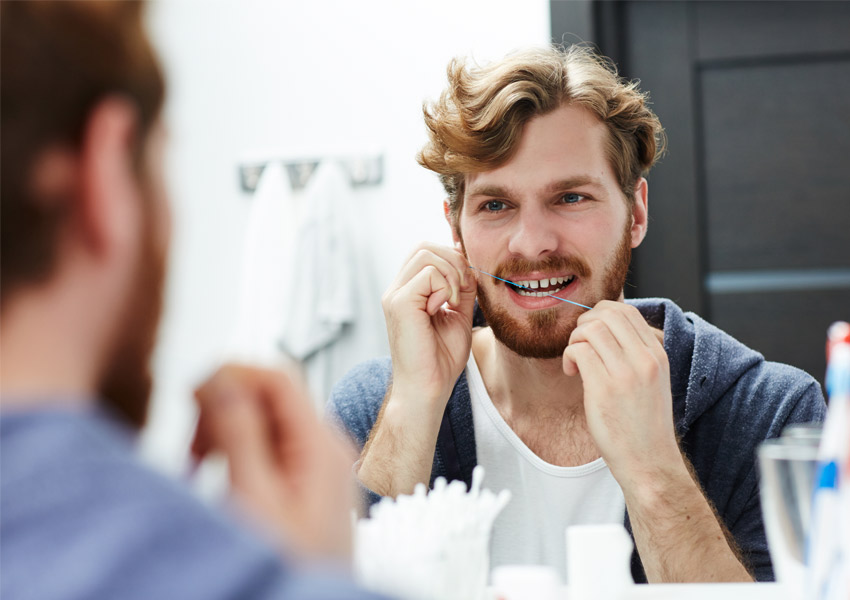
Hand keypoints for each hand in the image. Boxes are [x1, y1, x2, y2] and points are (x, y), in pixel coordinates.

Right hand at [191, 364, 355, 559]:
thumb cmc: (290, 566)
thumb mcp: (253, 497)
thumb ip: (238, 432)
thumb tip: (219, 377)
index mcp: (321, 443)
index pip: (277, 375)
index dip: (231, 374)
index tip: (192, 397)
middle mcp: (325, 447)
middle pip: (267, 395)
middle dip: (222, 410)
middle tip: (195, 450)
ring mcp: (316, 464)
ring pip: (262, 420)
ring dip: (224, 433)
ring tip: (201, 469)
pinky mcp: (303, 483)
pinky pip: (265, 448)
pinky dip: (234, 454)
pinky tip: (218, 480)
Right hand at [382, 242, 476, 405]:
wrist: (428, 388)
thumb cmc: (441, 359)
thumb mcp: (458, 315)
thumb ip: (462, 289)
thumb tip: (469, 264)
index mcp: (408, 291)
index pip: (426, 251)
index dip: (452, 258)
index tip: (466, 284)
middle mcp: (396, 289)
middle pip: (424, 246)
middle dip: (453, 261)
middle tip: (463, 290)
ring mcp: (394, 295)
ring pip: (426, 254)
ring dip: (451, 274)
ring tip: (453, 302)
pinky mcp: (399, 303)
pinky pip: (429, 274)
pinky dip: (445, 287)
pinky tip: (444, 309)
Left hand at [562, 301, 680, 489]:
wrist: (649, 462)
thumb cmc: (644, 424)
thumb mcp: (652, 381)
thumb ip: (635, 354)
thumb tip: (605, 329)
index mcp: (657, 354)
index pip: (627, 311)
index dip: (601, 314)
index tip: (592, 333)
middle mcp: (644, 359)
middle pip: (607, 313)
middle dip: (585, 322)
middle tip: (580, 344)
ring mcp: (626, 373)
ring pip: (591, 329)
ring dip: (575, 340)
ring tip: (575, 361)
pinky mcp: (604, 389)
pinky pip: (579, 351)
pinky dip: (569, 356)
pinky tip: (572, 373)